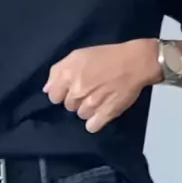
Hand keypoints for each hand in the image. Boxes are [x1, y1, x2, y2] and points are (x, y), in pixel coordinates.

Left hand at [42, 40, 158, 133]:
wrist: (134, 62)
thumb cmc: (106, 56)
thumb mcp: (78, 55)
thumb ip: (58, 71)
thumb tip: (47, 89)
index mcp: (68, 75)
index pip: (53, 96)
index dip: (61, 93)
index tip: (71, 89)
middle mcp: (77, 90)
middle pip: (68, 106)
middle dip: (76, 100)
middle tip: (89, 90)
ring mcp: (91, 104)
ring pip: (80, 115)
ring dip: (87, 109)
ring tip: (98, 98)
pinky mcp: (105, 114)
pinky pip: (91, 126)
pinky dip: (95, 121)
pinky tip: (102, 111)